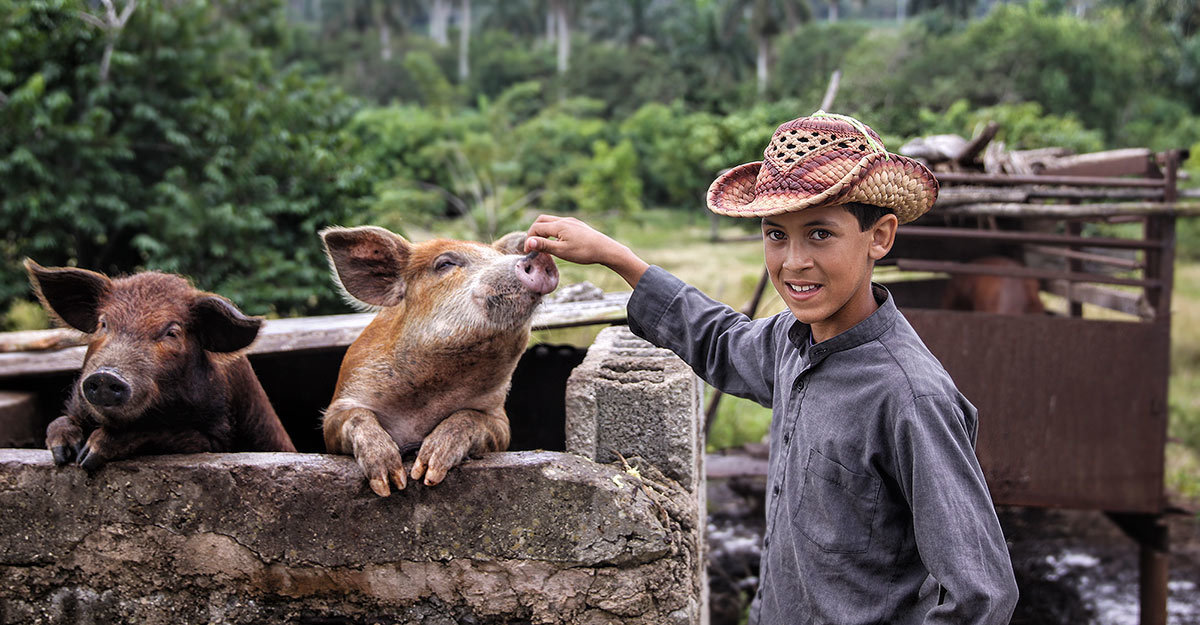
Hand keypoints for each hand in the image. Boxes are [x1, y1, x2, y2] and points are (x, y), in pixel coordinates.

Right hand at [525, 214, 648, 286]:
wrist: (606, 249)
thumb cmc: (584, 252)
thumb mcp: (562, 251)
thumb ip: (544, 245)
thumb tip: (528, 242)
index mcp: (559, 225)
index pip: (536, 228)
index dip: (529, 239)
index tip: (528, 252)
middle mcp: (564, 220)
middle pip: (542, 220)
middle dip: (534, 231)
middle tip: (533, 245)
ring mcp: (572, 222)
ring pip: (551, 221)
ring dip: (543, 231)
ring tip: (543, 245)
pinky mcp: (578, 226)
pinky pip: (560, 224)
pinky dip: (553, 231)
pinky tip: (557, 242)